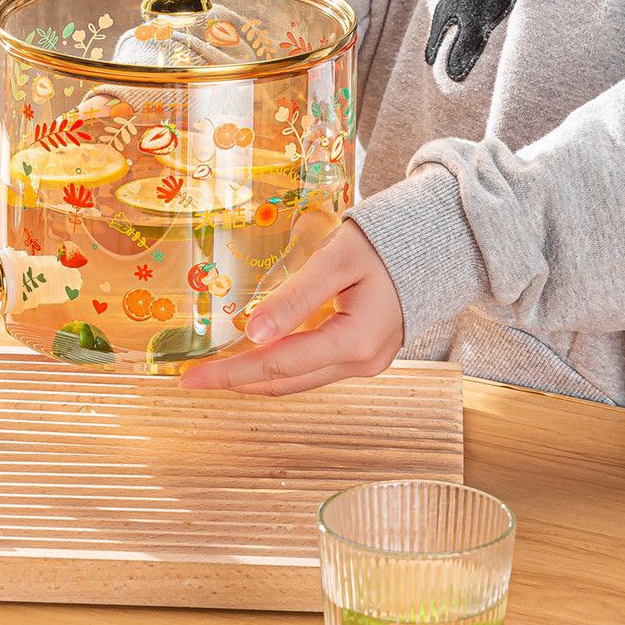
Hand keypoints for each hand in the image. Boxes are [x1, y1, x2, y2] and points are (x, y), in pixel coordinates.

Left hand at [179, 221, 403, 395]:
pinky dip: (280, 366)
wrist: (433, 243)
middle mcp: (362, 363)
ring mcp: (366, 364)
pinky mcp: (363, 356)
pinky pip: (312, 369)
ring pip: (298, 380)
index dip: (231, 373)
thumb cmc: (384, 243)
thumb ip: (295, 297)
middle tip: (193, 378)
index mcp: (355, 343)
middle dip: (236, 380)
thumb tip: (252, 333)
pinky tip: (255, 356)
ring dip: (256, 376)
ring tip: (216, 370)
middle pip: (285, 381)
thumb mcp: (335, 261)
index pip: (278, 365)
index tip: (190, 378)